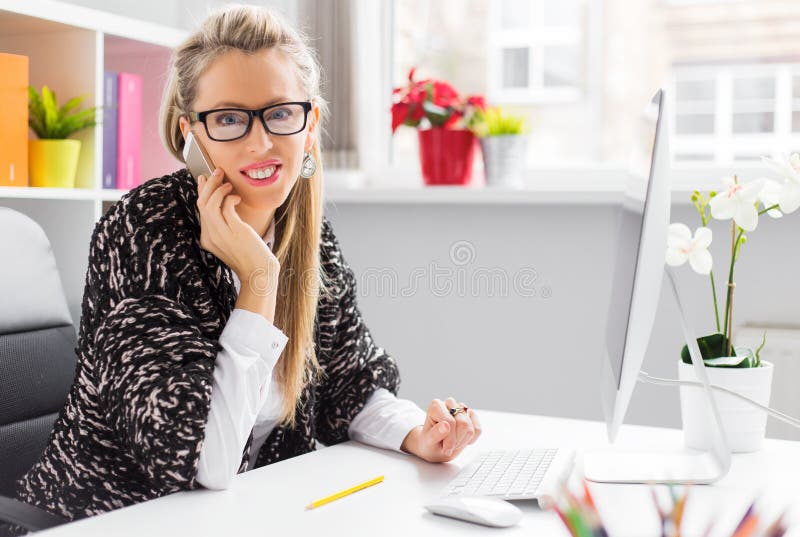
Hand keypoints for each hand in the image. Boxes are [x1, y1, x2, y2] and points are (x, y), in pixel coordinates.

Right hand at [196, 168, 278, 283]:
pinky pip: (226, 207)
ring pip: (210, 203)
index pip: (200, 210)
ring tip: (228, 184)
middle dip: (208, 184)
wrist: (258, 273)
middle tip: (217, 172)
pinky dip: (230, 198)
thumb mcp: (231, 241)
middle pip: (202, 203)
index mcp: (207, 239)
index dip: (202, 191)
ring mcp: (221, 234)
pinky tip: (237, 198)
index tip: (205, 179)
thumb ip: (225, 226)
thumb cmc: (249, 256)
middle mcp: (211, 236)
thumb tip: (226, 203)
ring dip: (218, 188)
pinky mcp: (235, 231)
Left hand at [401, 397, 481, 462]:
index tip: (445, 448)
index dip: (449, 439)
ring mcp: (462, 408)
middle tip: (448, 446)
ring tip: (453, 443)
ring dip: (463, 440)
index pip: (450, 421)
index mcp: (436, 406)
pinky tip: (461, 440)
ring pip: (471, 427)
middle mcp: (449, 403)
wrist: (435, 446)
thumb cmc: (429, 443)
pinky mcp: (471, 415)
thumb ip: (436, 434)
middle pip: (463, 423)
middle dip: (457, 440)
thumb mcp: (428, 442)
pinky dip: (471, 439)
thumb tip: (446, 425)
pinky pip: (478, 429)